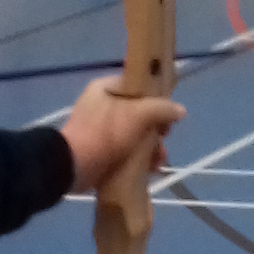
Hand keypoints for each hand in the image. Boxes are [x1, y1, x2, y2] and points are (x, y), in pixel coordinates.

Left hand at [61, 80, 184, 192]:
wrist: (73, 168)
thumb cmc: (105, 133)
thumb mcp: (138, 115)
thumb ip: (161, 109)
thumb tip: (180, 110)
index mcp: (105, 89)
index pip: (138, 85)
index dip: (156, 97)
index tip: (168, 111)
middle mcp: (103, 106)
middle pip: (140, 112)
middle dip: (156, 128)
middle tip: (164, 136)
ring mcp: (101, 130)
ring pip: (137, 133)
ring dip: (152, 146)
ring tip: (158, 160)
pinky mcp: (102, 151)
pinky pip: (128, 150)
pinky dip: (140, 158)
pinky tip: (150, 168)